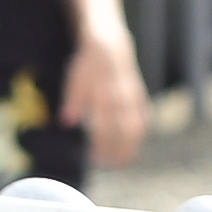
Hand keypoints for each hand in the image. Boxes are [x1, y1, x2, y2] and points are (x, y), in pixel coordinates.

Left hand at [65, 25, 150, 168]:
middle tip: (112, 166)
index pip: (104, 128)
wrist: (109, 46)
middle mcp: (121, 99)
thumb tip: (67, 122)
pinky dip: (140, 133)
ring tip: (124, 161)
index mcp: (103, 96)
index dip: (101, 146)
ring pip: (137, 128)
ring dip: (132, 146)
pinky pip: (144, 118)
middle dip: (118, 152)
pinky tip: (134, 143)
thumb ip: (73, 101)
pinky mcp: (139, 96)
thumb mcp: (75, 81)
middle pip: (123, 132)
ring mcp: (133, 98)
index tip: (95, 159)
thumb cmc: (86, 66)